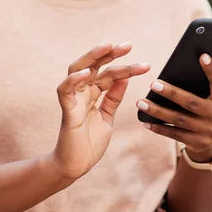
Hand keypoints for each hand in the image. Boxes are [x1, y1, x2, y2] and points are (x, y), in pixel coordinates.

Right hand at [51, 41, 150, 178]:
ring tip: (107, 46)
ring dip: (91, 57)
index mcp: (93, 94)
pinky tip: (86, 73)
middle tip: (128, 45)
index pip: (109, 74)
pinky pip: (65, 90)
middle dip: (109, 53)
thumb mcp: (107, 117)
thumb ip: (113, 98)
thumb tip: (125, 79)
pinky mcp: (67, 111)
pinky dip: (73, 80)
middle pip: (93, 65)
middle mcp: (82, 92)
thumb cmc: (89, 143)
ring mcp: (73, 100)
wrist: (76, 166)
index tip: (146, 65)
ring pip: (77, 70)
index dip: (127, 68)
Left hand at [137, 54, 211, 162]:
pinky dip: (158, 127)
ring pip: (178, 119)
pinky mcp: (197, 143)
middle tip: (152, 83)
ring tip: (140, 102)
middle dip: (171, 93)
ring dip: (157, 111)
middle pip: (191, 102)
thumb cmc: (210, 107)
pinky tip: (145, 120)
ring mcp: (208, 131)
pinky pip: (174, 134)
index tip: (202, 56)